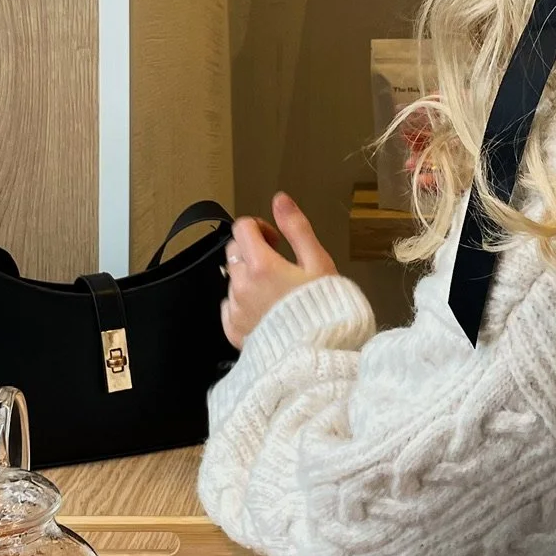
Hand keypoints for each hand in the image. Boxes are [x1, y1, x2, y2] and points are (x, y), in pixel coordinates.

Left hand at [221, 193, 336, 350]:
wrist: (319, 355)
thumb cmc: (325, 310)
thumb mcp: (318, 262)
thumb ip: (297, 228)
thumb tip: (280, 200)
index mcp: (262, 265)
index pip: (243, 228)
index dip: (259, 227)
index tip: (276, 240)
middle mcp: (242, 286)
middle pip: (234, 251)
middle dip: (252, 250)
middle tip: (278, 264)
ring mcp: (235, 310)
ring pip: (232, 279)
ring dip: (248, 278)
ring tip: (277, 293)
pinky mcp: (233, 331)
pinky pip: (229, 307)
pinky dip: (242, 304)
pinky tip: (266, 311)